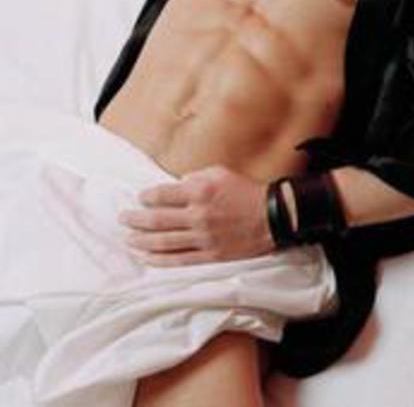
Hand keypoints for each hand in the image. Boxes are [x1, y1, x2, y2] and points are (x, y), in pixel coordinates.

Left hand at [119, 165, 274, 265]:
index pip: (162, 195)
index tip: (140, 198)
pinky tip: (147, 258)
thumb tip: (176, 184)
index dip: (146, 197)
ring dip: (142, 241)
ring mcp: (203, 238)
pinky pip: (179, 260)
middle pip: (157, 220)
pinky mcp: (209, 255)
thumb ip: (195, 176)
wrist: (272, 216)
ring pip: (164, 242)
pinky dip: (160, 260)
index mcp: (199, 192)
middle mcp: (198, 215)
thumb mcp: (220, 172)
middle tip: (123, 219)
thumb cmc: (245, 191)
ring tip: (128, 240)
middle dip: (136, 220)